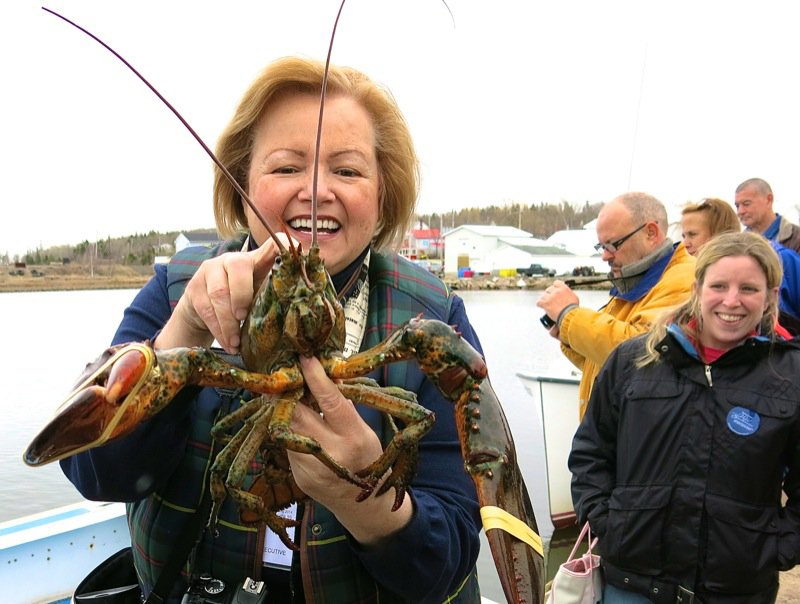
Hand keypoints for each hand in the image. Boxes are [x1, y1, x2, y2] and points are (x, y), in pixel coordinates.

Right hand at [155, 234, 292, 353]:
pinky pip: (206, 310)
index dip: (283, 247)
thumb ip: (273, 295)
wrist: (201, 312)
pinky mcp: (193, 288)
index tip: (296, 258)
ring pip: (219, 293)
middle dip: (243, 295)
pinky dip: (219, 330)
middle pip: (238, 267)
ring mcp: (209, 271)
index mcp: (254, 260)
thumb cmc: (239, 303)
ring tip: (237, 342)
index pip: (271, 245)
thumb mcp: (258, 296)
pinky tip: (229, 343)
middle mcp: (230, 259)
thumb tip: (300, 307)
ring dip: (230, 322)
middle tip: (245, 317)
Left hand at [289, 356, 412, 545]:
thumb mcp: (365, 431)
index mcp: (354, 438)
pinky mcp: (298, 476)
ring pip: (288, 428)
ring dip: (285, 409)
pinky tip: (295, 424)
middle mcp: (331, 453)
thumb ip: (345, 407)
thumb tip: (326, 377)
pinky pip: (288, 444)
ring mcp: (311, 467)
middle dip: (290, 391)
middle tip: (286, 373)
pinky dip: (290, 430)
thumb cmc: (368, 460)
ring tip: (286, 394)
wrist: (362, 505)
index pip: (331, 401)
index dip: (315, 378)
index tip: (305, 359)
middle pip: (299, 413)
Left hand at [536, 280, 578, 328]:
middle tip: (551, 300)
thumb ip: (568, 294)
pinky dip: (539, 304)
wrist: (570, 316)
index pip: (556, 283)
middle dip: (549, 295)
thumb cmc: (573, 309)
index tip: (554, 290)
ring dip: (544, 300)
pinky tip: (541, 306)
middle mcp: (556, 291)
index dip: (554, 287)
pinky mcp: (545, 303)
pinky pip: (539, 302)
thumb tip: (566, 294)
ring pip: (543, 296)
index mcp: (563, 289)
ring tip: (547, 304)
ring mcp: (550, 297)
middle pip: (548, 290)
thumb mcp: (574, 298)